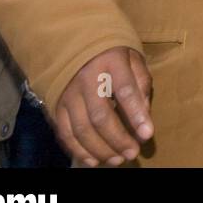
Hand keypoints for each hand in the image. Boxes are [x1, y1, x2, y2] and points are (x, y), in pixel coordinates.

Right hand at [54, 46, 153, 166]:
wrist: (75, 42)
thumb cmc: (112, 54)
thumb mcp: (133, 59)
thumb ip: (141, 84)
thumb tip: (144, 117)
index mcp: (111, 61)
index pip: (125, 90)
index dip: (136, 114)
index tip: (147, 134)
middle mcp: (86, 77)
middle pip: (101, 115)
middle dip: (118, 139)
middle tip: (132, 153)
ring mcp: (68, 92)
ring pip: (81, 128)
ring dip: (99, 149)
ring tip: (117, 160)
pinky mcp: (56, 105)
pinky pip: (64, 133)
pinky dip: (78, 150)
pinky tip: (93, 161)